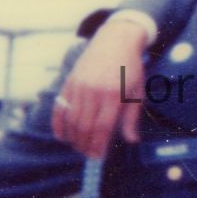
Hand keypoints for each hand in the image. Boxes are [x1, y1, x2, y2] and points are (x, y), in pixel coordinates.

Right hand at [55, 15, 149, 152]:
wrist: (115, 40)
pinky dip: (58, 124)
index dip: (98, 146)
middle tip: (88, 155)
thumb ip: (132, 118)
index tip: (98, 157)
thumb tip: (131, 141)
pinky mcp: (70, 82)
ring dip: (73, 138)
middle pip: (85, 127)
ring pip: (72, 119)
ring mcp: (80, 86)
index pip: (102, 128)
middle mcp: (95, 91)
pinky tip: (61, 136)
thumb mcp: (137, 92)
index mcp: (114, 95)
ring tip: (78, 147)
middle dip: (85, 145)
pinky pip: (60, 107)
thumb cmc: (130, 68)